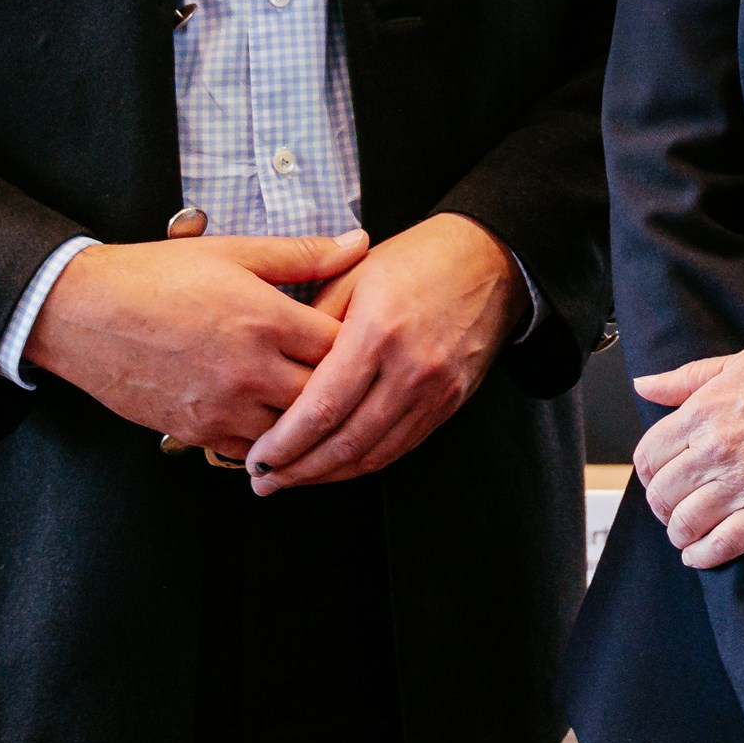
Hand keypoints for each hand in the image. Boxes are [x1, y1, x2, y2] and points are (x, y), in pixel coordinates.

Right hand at [20, 226, 364, 453]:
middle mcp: (248, 370)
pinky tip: (279, 426)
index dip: (360, 342)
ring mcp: (222, 408)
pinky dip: (272, 443)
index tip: (366, 336)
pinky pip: (252, 452)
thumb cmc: (155, 276)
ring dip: (308, 421)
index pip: (341, 345)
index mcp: (264, 319)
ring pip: (292, 432)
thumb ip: (302, 253)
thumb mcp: (233, 251)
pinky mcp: (197, 432)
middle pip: (324, 396)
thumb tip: (358, 241)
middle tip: (354, 377)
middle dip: (343, 387)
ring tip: (322, 405)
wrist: (82, 314)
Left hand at [243, 214, 523, 491]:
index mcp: (378, 332)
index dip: (284, 444)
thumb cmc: (417, 260)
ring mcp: (435, 391)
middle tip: (263, 482)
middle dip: (297, 470)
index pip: (321, 408)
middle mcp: (410, 368)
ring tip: (291, 480)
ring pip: (373, 455)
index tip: (255, 458)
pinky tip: (336, 466)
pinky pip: (400, 447)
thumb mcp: (352, 273)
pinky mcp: (450, 403)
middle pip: (345, 442)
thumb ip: (313, 326)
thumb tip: (278, 374)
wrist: (488, 260)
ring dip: (328, 476)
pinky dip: (363, 463)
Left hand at [632, 334, 743, 569]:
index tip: (658, 476)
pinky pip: (721, 546)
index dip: (648, 471)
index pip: (648, 455)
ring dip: (679, 534)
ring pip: (685, 525)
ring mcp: (743, 483)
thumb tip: (645, 385)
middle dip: (661, 505)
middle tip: (672, 507)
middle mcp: (715, 450)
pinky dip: (703, 556)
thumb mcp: (740, 361)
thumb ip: (687, 378)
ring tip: (686, 532)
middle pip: (661, 494)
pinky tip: (700, 554)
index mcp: (704, 411)